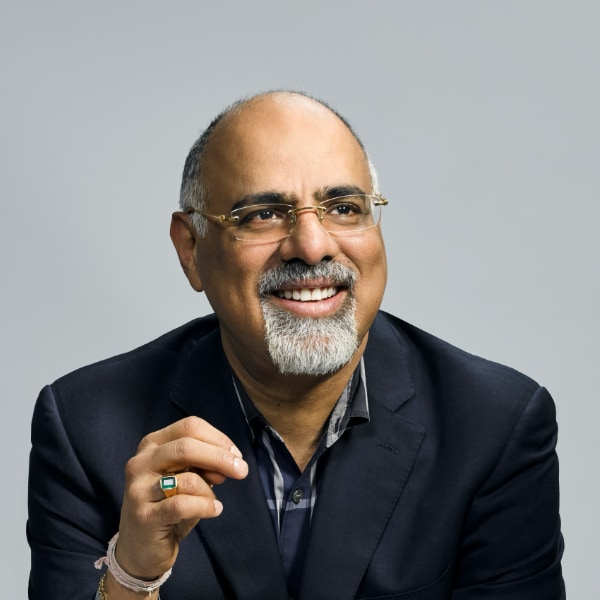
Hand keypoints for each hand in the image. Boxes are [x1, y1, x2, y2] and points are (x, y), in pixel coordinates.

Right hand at [114, 416, 248, 579]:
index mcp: (152, 444)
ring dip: (209, 490)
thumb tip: (231, 461)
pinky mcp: (143, 516)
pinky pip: (183, 505)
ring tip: (212, 501)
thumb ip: (203, 464)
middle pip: (187, 446)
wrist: (140, 549)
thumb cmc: (168, 506)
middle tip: (242, 471)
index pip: (189, 426)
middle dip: (220, 457)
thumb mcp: (186, 477)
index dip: (217, 438)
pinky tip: (214, 510)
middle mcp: (141, 462)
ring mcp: (139, 489)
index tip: (236, 454)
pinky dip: (205, 506)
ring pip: (188, 479)